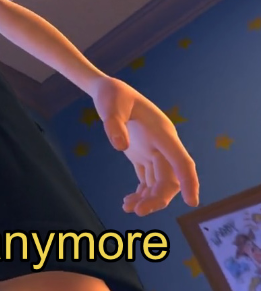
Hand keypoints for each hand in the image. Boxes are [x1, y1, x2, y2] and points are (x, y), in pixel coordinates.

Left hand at [91, 76, 199, 215]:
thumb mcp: (110, 106)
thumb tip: (120, 146)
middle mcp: (162, 145)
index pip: (181, 161)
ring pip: (159, 182)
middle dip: (158, 198)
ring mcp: (154, 151)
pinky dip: (141, 193)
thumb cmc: (112, 96)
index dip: (188, 181)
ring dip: (148, 199)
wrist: (109, 91)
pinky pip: (147, 179)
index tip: (192, 202)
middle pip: (170, 178)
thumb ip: (114, 124)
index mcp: (162, 133)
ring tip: (128, 208)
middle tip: (138, 211)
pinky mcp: (142, 155)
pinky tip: (127, 202)